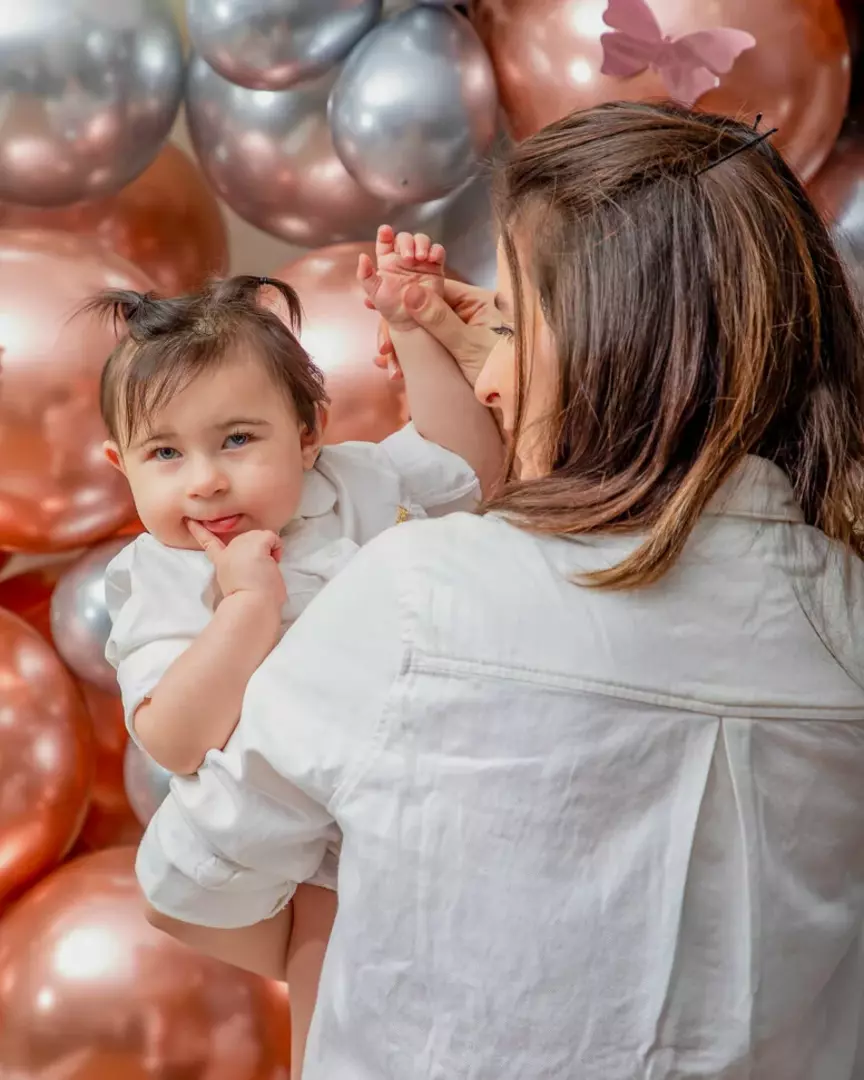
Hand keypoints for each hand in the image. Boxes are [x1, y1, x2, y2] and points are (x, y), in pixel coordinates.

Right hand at [186, 522, 286, 610]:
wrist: (251, 605)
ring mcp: (241, 545)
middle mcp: (229, 551)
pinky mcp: (255, 544)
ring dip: (268, 551)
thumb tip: (256, 566)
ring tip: (264, 570)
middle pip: (249, 539)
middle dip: (258, 551)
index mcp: (222, 563)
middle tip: (259, 573)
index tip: (190, 522)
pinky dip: (277, 549)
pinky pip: (273, 537)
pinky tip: (272, 563)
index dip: (200, 532)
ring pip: (261, 536)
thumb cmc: (251, 602)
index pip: (209, 543)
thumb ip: (241, 570)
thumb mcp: (237, 584)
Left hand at [357, 225, 445, 330]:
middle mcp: (403, 258)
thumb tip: (362, 257)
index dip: (385, 233)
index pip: (385, 240)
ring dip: (421, 244)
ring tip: (420, 258)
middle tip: (407, 258)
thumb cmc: (391, 307)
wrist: (411, 321)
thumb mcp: (374, 292)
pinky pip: (438, 251)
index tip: (385, 231)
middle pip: (405, 237)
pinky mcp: (435, 267)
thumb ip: (365, 275)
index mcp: (387, 260)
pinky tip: (432, 258)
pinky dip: (436, 250)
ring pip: (421, 240)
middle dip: (406, 242)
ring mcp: (420, 261)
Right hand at [374, 278, 500, 387]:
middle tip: (382, 350)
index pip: (432, 289)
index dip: (402, 298)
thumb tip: (408, 293)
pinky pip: (432, 349)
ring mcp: (465, 333)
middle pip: (424, 311)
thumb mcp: (468, 345)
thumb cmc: (507, 369)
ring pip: (425, 333)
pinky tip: (398, 371)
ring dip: (405, 349)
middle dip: (400, 330)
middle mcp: (470, 313)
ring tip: (389, 366)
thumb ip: (438, 320)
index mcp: (476, 301)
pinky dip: (415, 359)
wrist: (529, 400)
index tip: (378, 308)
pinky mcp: (461, 352)